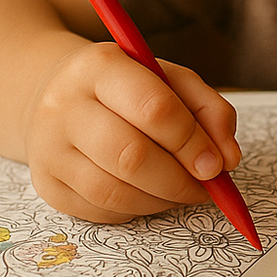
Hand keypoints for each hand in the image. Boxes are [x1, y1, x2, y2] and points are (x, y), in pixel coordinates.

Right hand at [21, 41, 241, 222]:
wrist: (58, 96)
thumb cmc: (126, 88)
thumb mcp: (170, 79)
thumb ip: (208, 110)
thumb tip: (228, 159)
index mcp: (101, 66)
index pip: (153, 108)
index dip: (192, 142)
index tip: (217, 164)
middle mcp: (65, 105)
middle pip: (130, 156)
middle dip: (179, 179)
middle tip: (206, 186)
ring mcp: (49, 147)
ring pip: (114, 191)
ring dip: (162, 199)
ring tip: (182, 190)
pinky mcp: (48, 184)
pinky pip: (101, 210)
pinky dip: (137, 209)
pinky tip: (151, 194)